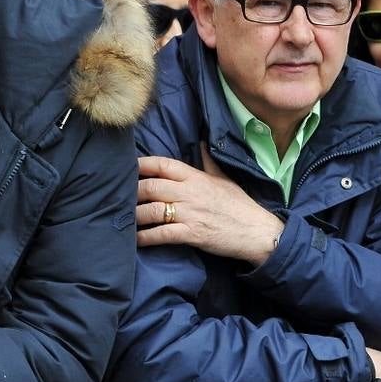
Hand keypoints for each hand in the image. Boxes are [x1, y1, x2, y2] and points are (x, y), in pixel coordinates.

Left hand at [135, 152, 283, 265]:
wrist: (259, 232)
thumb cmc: (240, 205)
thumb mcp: (225, 179)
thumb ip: (208, 162)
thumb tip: (200, 143)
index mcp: (196, 177)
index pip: (163, 164)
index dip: (142, 165)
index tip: (127, 168)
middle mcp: (190, 192)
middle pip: (151, 186)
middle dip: (133, 192)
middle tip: (121, 197)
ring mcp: (190, 213)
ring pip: (152, 210)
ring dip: (135, 215)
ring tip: (125, 218)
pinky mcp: (192, 234)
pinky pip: (162, 234)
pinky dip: (145, 237)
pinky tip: (135, 239)